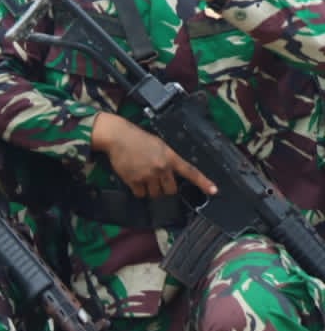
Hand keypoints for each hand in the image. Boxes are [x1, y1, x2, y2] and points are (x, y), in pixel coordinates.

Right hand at [92, 112, 216, 199]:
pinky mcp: (134, 180)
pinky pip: (140, 194)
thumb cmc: (138, 138)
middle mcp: (161, 167)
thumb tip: (172, 174)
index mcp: (169, 157)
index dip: (203, 182)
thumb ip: (167, 159)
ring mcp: (148, 175)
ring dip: (151, 190)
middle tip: (157, 180)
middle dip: (165, 188)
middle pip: (171, 190)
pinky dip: (139, 190)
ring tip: (143, 178)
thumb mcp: (158, 145)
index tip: (214, 191)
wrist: (117, 136)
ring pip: (155, 194)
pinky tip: (134, 179)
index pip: (190, 171)